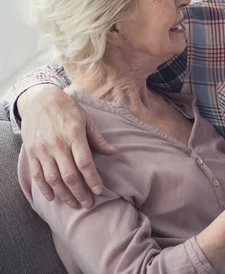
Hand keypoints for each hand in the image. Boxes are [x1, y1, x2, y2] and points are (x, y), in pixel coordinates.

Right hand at [18, 84, 115, 207]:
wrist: (40, 99)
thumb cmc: (67, 109)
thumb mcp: (86, 120)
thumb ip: (98, 139)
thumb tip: (113, 152)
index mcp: (74, 135)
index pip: (85, 163)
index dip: (92, 180)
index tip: (99, 191)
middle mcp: (57, 144)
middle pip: (69, 175)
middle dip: (80, 193)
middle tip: (88, 204)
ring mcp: (42, 149)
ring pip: (53, 178)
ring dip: (64, 194)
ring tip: (74, 204)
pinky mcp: (31, 152)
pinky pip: (37, 175)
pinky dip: (44, 189)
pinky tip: (52, 198)